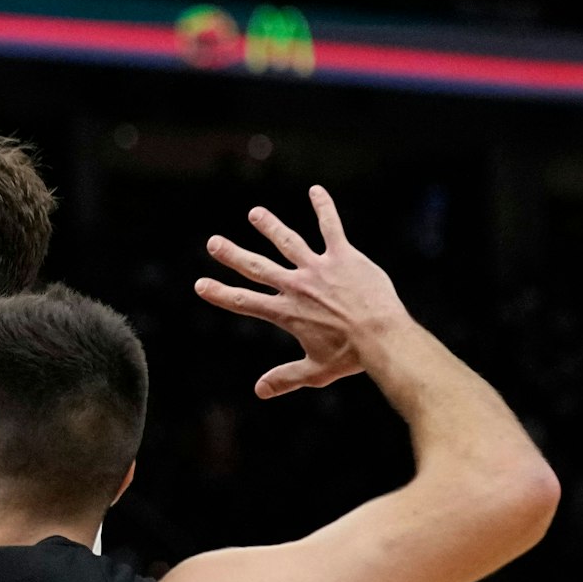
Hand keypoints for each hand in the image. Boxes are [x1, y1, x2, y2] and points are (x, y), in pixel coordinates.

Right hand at [194, 186, 405, 398]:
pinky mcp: (344, 256)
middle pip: (257, 267)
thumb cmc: (350, 357)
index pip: (245, 302)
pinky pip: (331, 227)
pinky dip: (323, 208)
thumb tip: (259, 391)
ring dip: (269, 226)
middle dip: (233, 255)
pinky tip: (315, 190)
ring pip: (288, 242)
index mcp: (287, 312)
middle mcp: (297, 286)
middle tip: (213, 242)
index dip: (220, 293)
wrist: (382, 336)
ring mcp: (319, 268)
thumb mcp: (314, 372)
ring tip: (255, 213)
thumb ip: (284, 379)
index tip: (200, 284)